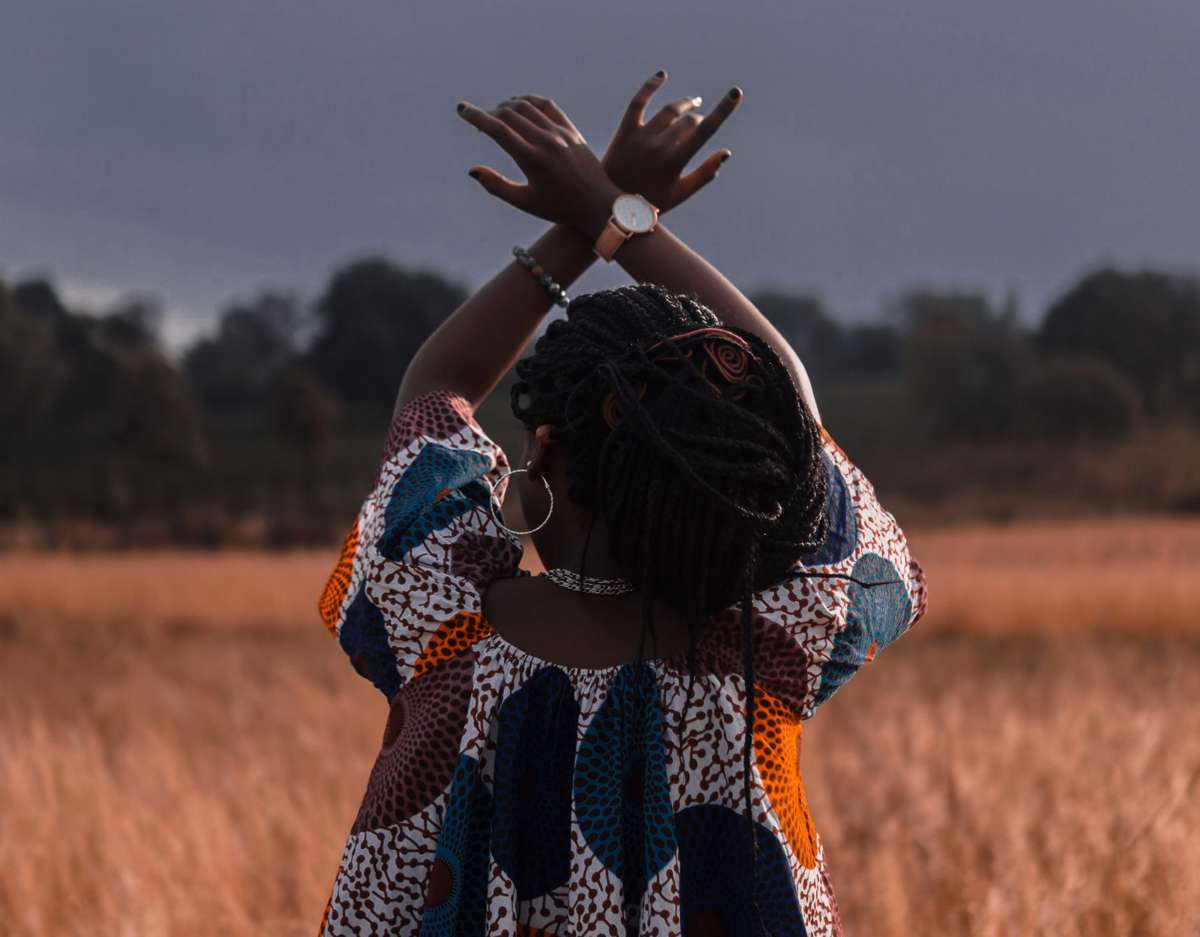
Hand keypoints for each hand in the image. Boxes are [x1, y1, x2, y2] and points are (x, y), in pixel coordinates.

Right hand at [456, 95, 620, 239]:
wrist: (598, 205)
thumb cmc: (559, 208)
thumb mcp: (524, 203)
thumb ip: (496, 186)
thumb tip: (472, 170)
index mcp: (532, 160)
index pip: (498, 130)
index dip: (476, 117)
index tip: (461, 110)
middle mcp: (546, 142)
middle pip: (509, 114)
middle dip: (489, 113)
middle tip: (479, 121)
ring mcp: (560, 134)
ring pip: (527, 106)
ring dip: (507, 105)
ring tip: (497, 114)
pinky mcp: (571, 130)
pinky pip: (547, 106)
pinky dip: (529, 101)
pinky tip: (520, 106)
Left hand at [601, 70, 740, 213]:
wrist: (610, 207)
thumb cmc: (650, 204)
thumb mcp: (680, 194)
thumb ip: (705, 174)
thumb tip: (725, 152)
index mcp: (674, 163)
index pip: (704, 131)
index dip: (723, 110)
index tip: (736, 93)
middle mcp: (658, 147)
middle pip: (688, 121)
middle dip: (698, 120)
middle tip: (699, 124)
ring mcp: (640, 137)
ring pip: (669, 110)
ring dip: (684, 105)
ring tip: (692, 104)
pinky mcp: (625, 131)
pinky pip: (638, 102)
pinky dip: (650, 86)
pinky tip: (662, 75)